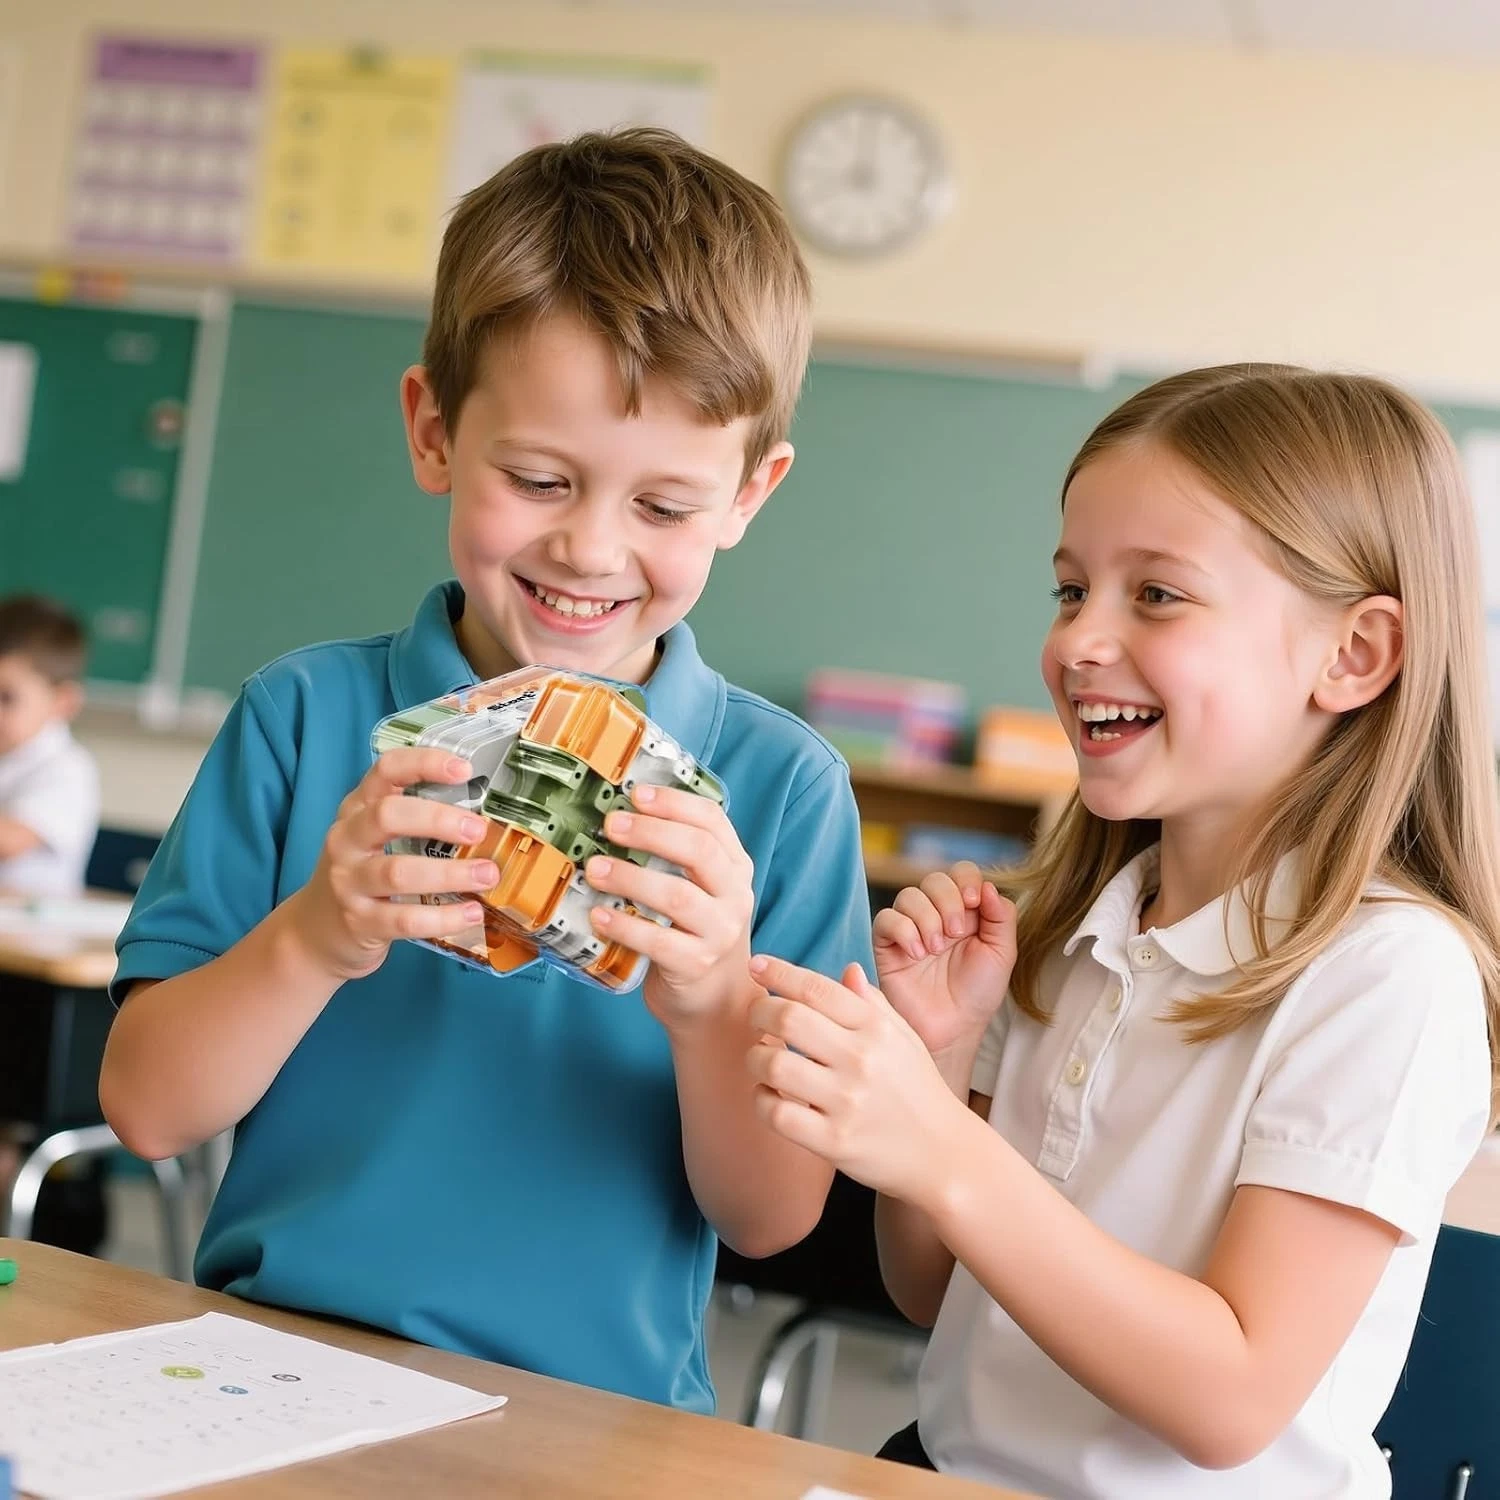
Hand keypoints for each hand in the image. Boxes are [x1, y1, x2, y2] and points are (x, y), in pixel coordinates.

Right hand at [288, 748, 501, 981]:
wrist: (317, 930)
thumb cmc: (363, 872)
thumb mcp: (375, 836)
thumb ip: (416, 818)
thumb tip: (485, 814)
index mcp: (358, 808)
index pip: (386, 770)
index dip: (423, 763)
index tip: (464, 769)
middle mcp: (347, 839)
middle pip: (387, 816)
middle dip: (438, 819)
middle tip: (478, 830)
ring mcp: (349, 881)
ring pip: (398, 872)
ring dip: (449, 873)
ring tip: (487, 875)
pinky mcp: (359, 921)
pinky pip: (404, 919)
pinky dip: (443, 917)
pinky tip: (471, 912)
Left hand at [583, 784, 755, 1027]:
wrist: (716, 999)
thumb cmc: (695, 932)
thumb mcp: (701, 888)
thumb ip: (676, 856)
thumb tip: (619, 816)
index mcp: (735, 866)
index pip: (712, 820)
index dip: (673, 802)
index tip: (635, 793)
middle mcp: (734, 895)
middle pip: (699, 851)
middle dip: (651, 832)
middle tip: (610, 824)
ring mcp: (719, 932)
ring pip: (678, 895)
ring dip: (630, 878)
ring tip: (594, 869)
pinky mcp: (696, 965)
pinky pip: (658, 941)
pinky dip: (625, 926)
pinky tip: (599, 916)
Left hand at [747, 955, 971, 1205]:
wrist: (943, 1154)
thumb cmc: (918, 1090)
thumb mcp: (904, 1039)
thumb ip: (872, 1004)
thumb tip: (847, 969)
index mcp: (876, 1029)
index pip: (817, 988)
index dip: (779, 971)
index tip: (757, 965)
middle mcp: (861, 1060)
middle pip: (787, 1019)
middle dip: (759, 1012)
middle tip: (757, 1018)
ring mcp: (846, 1102)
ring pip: (774, 1065)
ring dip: (756, 1058)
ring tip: (763, 1059)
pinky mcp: (833, 1141)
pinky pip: (776, 1112)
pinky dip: (762, 1099)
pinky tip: (770, 1094)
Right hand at [873, 863, 1016, 1060]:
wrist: (953, 1029)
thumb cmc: (977, 993)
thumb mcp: (1001, 953)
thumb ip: (1001, 916)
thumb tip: (988, 885)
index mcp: (966, 912)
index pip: (961, 873)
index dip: (966, 879)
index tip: (974, 902)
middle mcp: (936, 914)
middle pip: (934, 879)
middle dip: (947, 901)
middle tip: (954, 934)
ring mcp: (910, 928)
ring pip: (909, 896)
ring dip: (926, 918)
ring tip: (935, 949)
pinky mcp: (887, 945)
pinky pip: (886, 919)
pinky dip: (903, 930)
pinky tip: (916, 953)